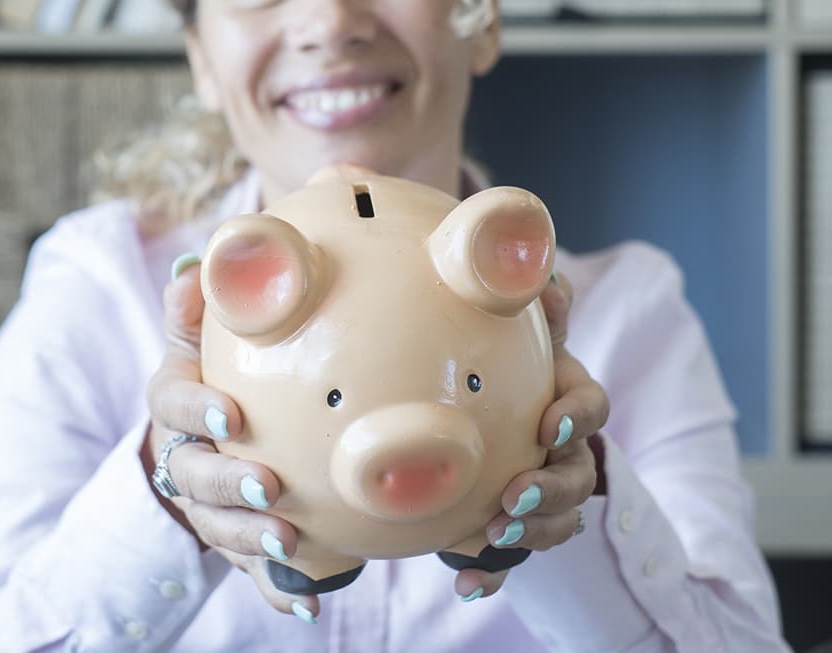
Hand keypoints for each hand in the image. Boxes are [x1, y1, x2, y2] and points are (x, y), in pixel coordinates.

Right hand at [141, 256, 320, 622]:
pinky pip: (247, 570)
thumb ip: (194, 308)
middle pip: (193, 475)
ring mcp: (202, 504)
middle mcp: (181, 458)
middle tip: (269, 487)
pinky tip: (306, 603)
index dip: (198, 410)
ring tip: (288, 545)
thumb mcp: (195, 339)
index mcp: (174, 404)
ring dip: (250, 538)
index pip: (174, 404)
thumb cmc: (209, 377)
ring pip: (218, 525)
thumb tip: (194, 270)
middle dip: (228, 484)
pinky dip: (275, 589)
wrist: (197, 439)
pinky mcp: (229, 538)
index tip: (231, 415)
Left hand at [454, 272, 609, 601]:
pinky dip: (492, 575)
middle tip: (514, 496)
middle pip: (578, 477)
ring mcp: (543, 494)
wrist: (487, 420)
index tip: (548, 424)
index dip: (577, 418)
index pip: (591, 409)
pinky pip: (510, 560)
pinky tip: (465, 585)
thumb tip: (545, 276)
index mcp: (567, 404)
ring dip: (529, 533)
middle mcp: (565, 453)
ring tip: (490, 538)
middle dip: (551, 490)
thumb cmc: (506, 372)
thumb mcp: (521, 338)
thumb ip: (537, 310)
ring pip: (555, 522)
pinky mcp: (514, 527)